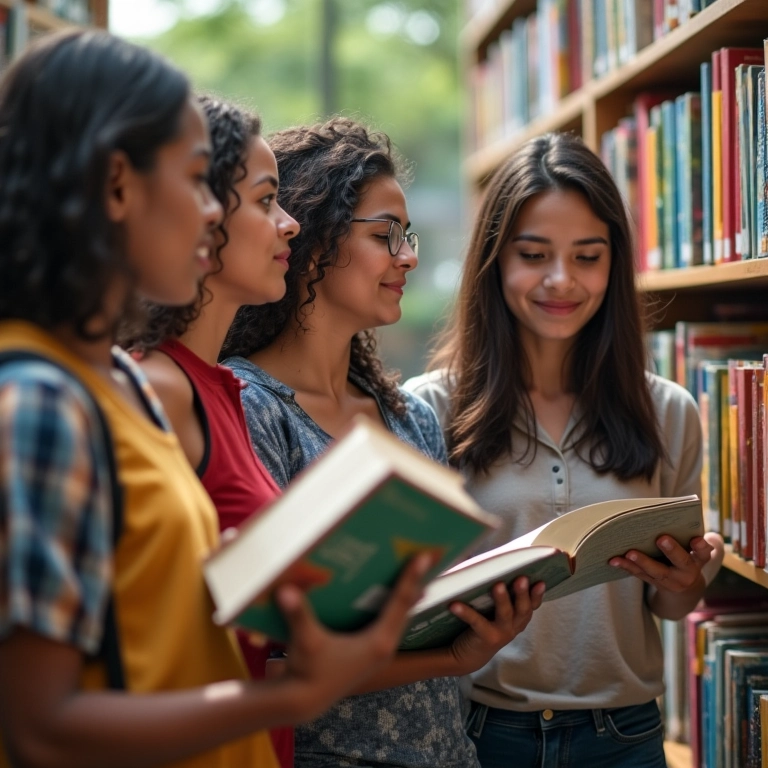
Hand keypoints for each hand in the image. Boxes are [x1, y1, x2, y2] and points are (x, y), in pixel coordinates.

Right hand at [274, 552, 432, 720]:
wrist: (304, 700)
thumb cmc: (307, 671)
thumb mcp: (305, 641)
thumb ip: (298, 614)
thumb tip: (285, 591)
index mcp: (378, 642)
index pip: (400, 602)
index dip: (411, 577)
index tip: (424, 556)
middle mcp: (384, 646)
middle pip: (407, 607)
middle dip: (416, 581)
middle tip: (428, 555)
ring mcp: (380, 651)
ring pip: (401, 616)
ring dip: (408, 594)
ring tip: (419, 570)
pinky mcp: (371, 652)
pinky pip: (391, 622)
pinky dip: (395, 606)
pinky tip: (394, 593)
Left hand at [445, 576, 545, 675]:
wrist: (468, 657)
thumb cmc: (482, 625)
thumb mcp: (494, 610)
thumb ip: (498, 592)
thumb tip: (479, 560)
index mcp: (518, 618)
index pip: (532, 605)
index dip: (537, 594)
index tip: (541, 581)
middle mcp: (514, 626)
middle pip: (523, 609)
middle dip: (523, 593)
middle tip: (522, 578)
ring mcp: (501, 633)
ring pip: (505, 614)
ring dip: (502, 599)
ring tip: (498, 585)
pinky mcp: (486, 638)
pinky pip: (476, 622)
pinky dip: (465, 612)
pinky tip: (454, 604)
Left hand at [609, 533, 718, 593]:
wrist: (683, 591)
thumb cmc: (684, 558)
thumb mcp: (692, 551)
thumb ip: (687, 537)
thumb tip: (674, 516)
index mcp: (698, 560)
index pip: (703, 553)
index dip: (701, 547)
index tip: (696, 539)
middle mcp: (687, 572)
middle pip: (681, 561)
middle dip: (672, 551)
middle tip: (661, 539)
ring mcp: (671, 581)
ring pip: (657, 572)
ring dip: (642, 562)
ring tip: (630, 553)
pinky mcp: (654, 583)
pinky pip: (640, 575)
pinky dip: (626, 566)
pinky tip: (613, 560)